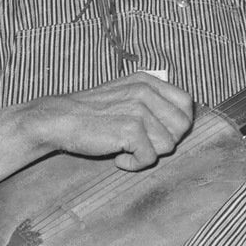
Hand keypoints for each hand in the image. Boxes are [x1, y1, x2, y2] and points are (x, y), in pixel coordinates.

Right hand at [22, 72, 195, 171]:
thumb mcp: (125, 95)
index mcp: (148, 81)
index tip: (161, 134)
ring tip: (126, 149)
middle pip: (182, 126)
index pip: (187, 103)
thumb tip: (183, 121)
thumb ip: (153, 102)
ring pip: (168, 145)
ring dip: (148, 154)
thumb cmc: (92, 113)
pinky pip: (149, 158)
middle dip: (166, 141)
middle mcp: (146, 91)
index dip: (179, 124)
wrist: (59, 120)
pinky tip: (118, 158)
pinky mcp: (130, 129)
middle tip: (142, 144)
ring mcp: (139, 109)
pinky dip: (134, 164)